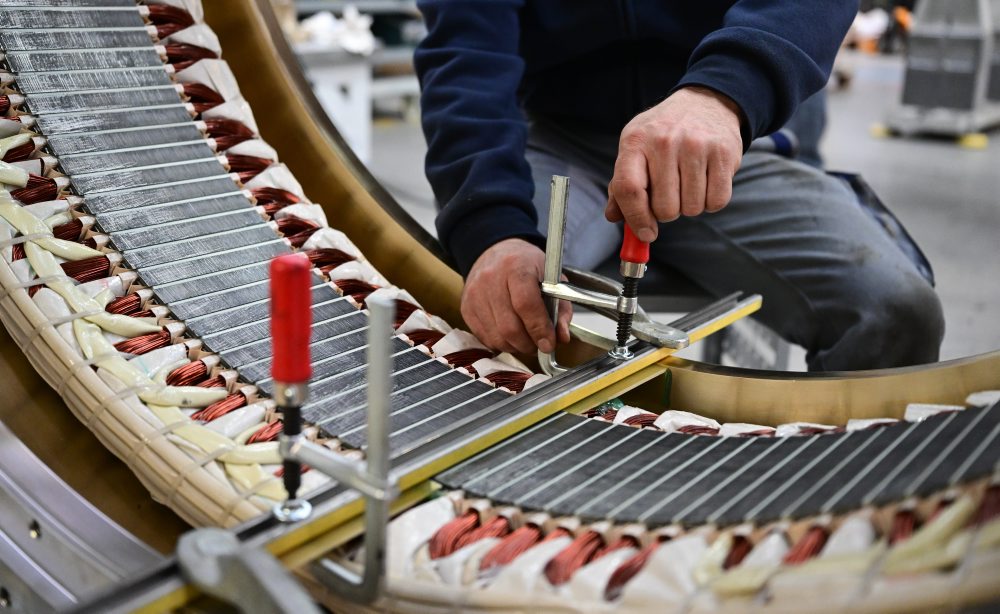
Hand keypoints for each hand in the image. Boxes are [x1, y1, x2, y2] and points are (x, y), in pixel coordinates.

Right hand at [461, 238, 571, 354]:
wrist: (494, 252)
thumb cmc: (526, 266)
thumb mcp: (551, 278)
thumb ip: (561, 308)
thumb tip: (562, 337)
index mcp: (516, 267)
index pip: (526, 304)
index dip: (539, 328)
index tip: (549, 343)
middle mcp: (491, 279)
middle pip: (509, 326)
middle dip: (528, 343)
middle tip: (539, 344)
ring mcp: (475, 294)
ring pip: (497, 336)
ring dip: (515, 346)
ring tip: (525, 339)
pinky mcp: (466, 307)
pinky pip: (485, 337)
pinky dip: (501, 343)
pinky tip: (510, 334)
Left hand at [606, 86, 743, 240]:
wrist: (705, 102)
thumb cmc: (663, 133)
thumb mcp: (635, 149)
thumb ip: (622, 185)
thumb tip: (614, 217)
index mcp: (635, 141)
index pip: (628, 189)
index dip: (636, 219)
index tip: (646, 234)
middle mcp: (665, 141)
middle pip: (664, 208)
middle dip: (667, 211)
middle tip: (670, 194)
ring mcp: (696, 145)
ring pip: (691, 208)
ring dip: (690, 206)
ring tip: (688, 183)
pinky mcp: (724, 152)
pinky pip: (717, 201)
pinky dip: (711, 201)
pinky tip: (705, 182)